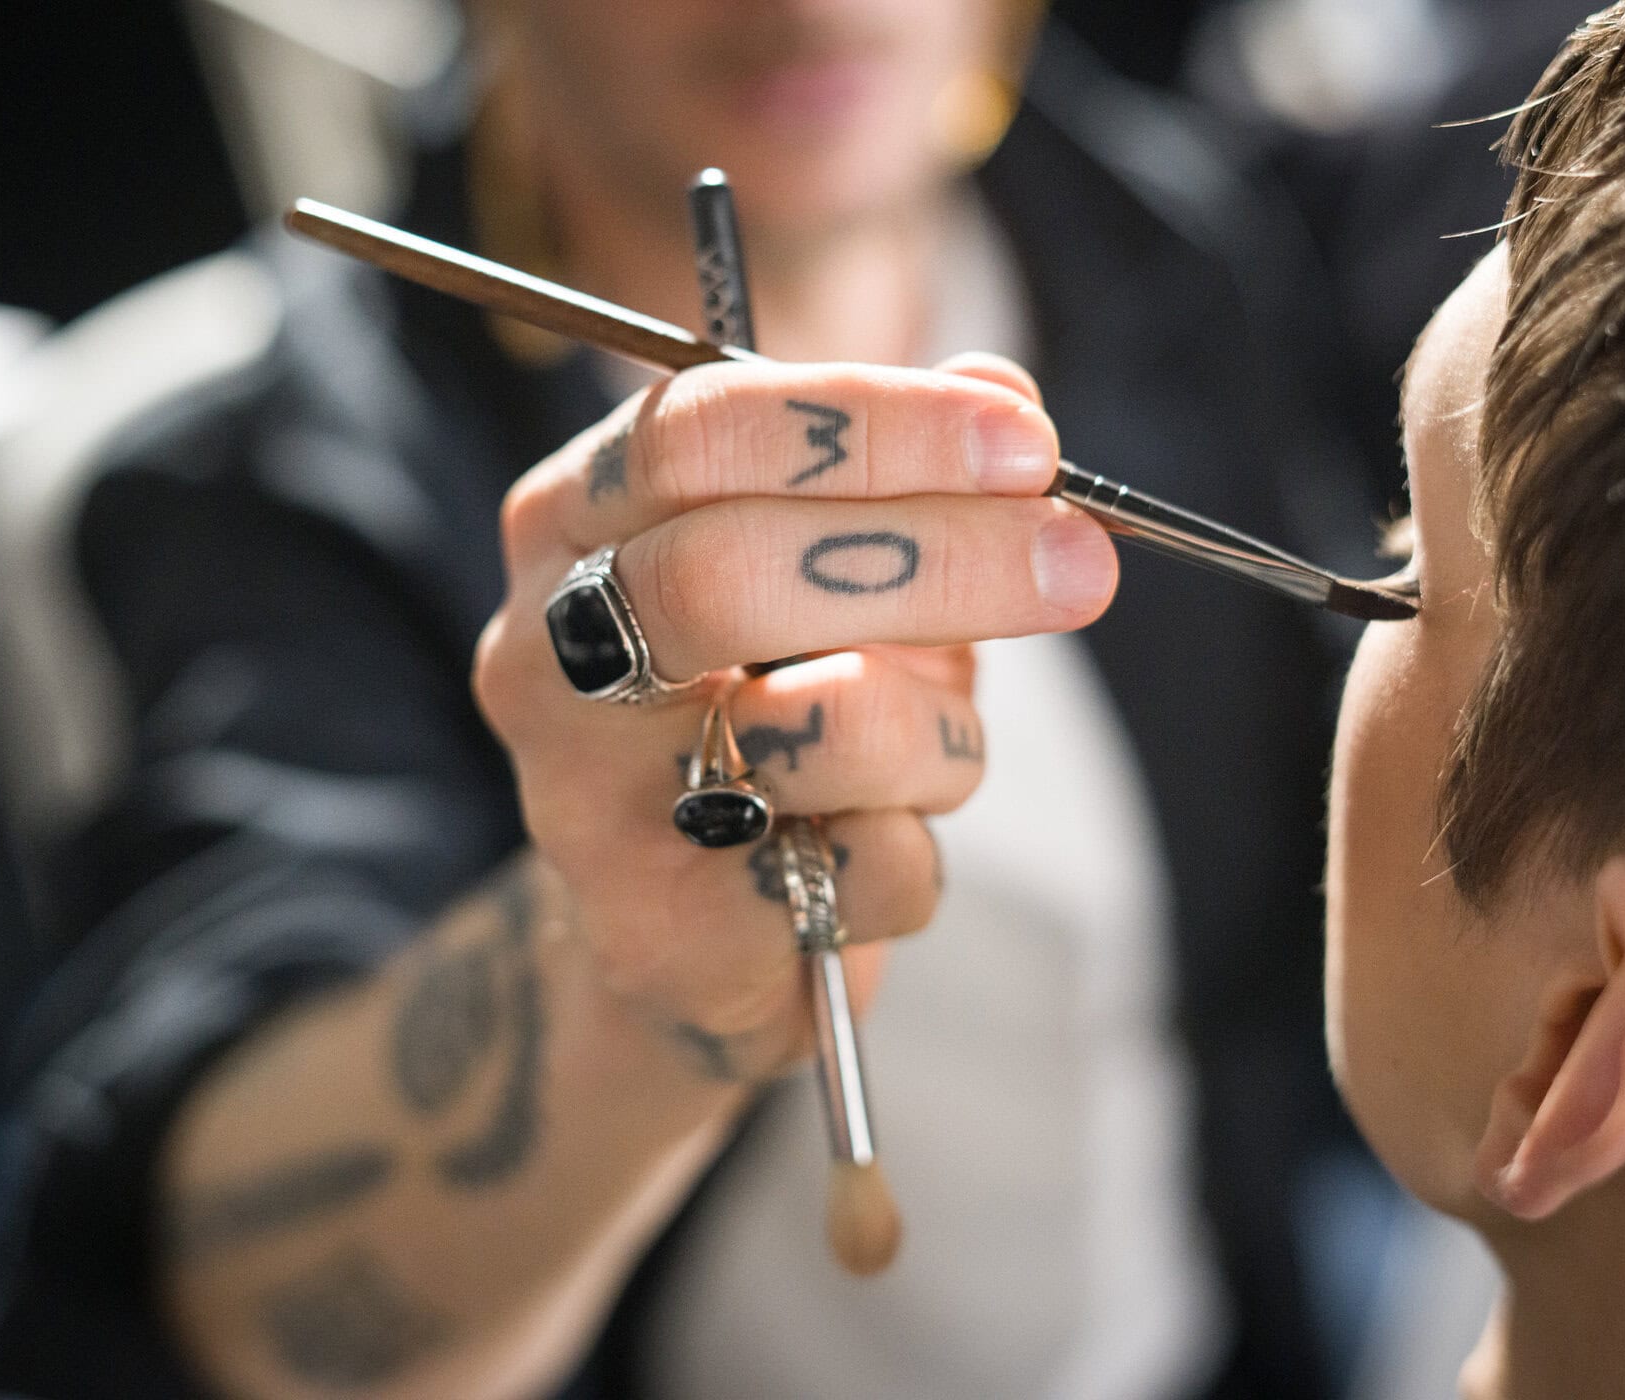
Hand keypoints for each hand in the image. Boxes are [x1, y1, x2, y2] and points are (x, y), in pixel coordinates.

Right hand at [473, 353, 1116, 1078]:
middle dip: (937, 557)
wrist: (688, 928)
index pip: (694, 432)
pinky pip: (865, 865)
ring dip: (943, 733)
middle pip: (727, 571)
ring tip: (942, 749)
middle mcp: (543, 657)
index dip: (870, 423)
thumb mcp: (835, 569)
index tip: (1025, 442)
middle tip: (1081, 565)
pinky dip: (919, 849)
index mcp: (568, 525)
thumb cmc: (769, 707)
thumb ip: (910, 467)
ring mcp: (586, 806)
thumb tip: (1003, 386)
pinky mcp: (662, 934)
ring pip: (824, 725)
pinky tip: (876, 847)